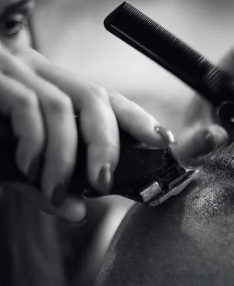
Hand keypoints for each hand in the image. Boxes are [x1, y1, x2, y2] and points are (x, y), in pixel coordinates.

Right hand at [0, 45, 183, 221]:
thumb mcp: (17, 162)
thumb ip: (44, 184)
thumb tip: (77, 213)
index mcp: (57, 89)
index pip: (108, 98)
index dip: (139, 119)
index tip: (164, 141)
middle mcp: (43, 74)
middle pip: (96, 98)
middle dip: (108, 143)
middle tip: (104, 182)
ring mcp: (17, 72)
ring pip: (63, 108)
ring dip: (66, 156)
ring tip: (56, 188)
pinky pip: (27, 108)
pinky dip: (34, 142)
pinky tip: (26, 165)